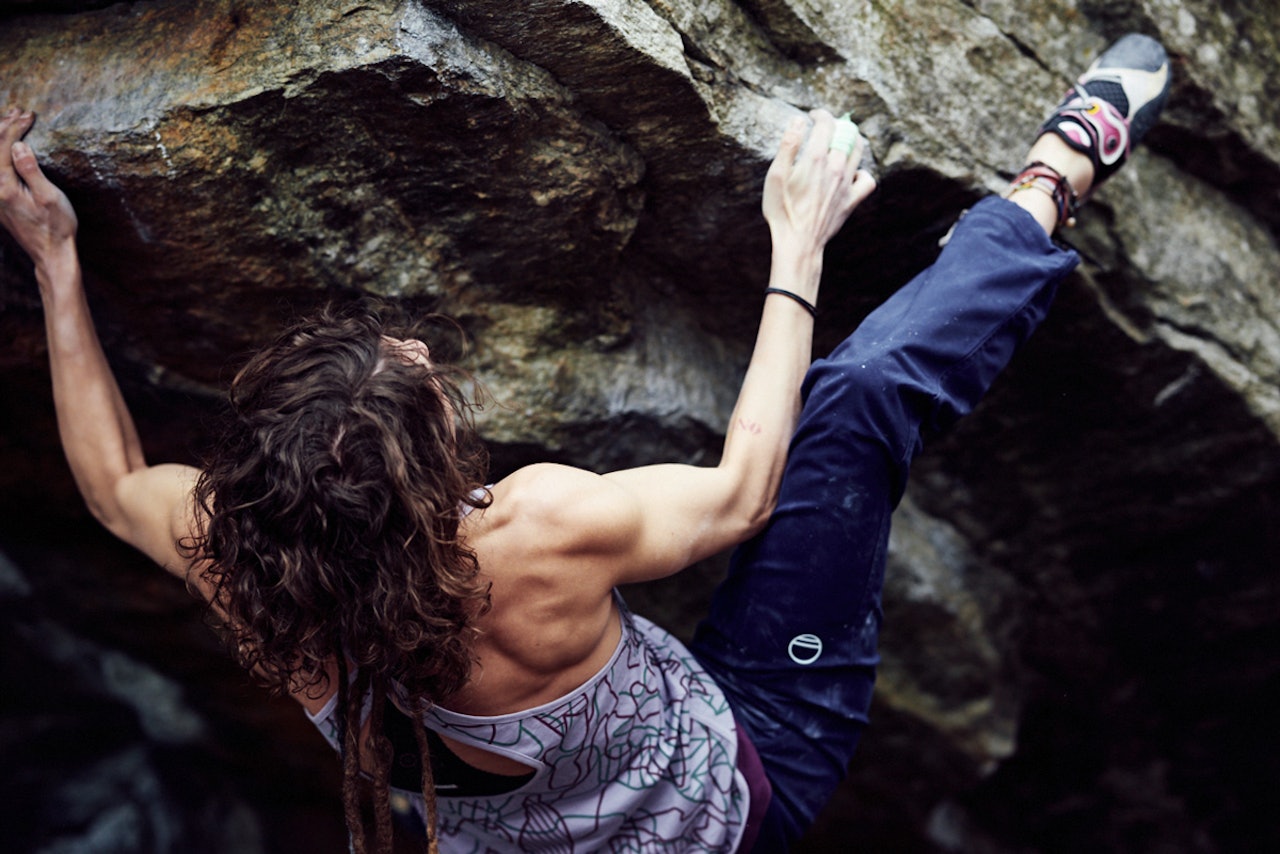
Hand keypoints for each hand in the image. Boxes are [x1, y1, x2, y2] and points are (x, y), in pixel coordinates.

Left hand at [0, 108, 77, 270]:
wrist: (51, 253)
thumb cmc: (56, 227)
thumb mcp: (49, 198)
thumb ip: (31, 170)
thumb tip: (17, 146)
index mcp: (4, 187)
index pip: (4, 146)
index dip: (15, 127)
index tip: (29, 116)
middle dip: (4, 127)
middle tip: (19, 112)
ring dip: (0, 137)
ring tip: (10, 120)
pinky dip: (0, 151)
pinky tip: (7, 146)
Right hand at [762, 109, 875, 254]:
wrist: (798, 243)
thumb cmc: (782, 210)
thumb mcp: (776, 176)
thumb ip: (788, 145)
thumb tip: (798, 121)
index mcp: (815, 158)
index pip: (826, 123)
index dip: (820, 114)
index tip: (813, 116)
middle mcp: (835, 167)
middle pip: (846, 133)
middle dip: (836, 124)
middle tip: (826, 127)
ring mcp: (846, 184)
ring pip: (859, 150)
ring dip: (851, 140)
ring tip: (840, 141)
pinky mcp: (852, 200)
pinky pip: (867, 179)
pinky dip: (861, 171)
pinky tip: (850, 173)